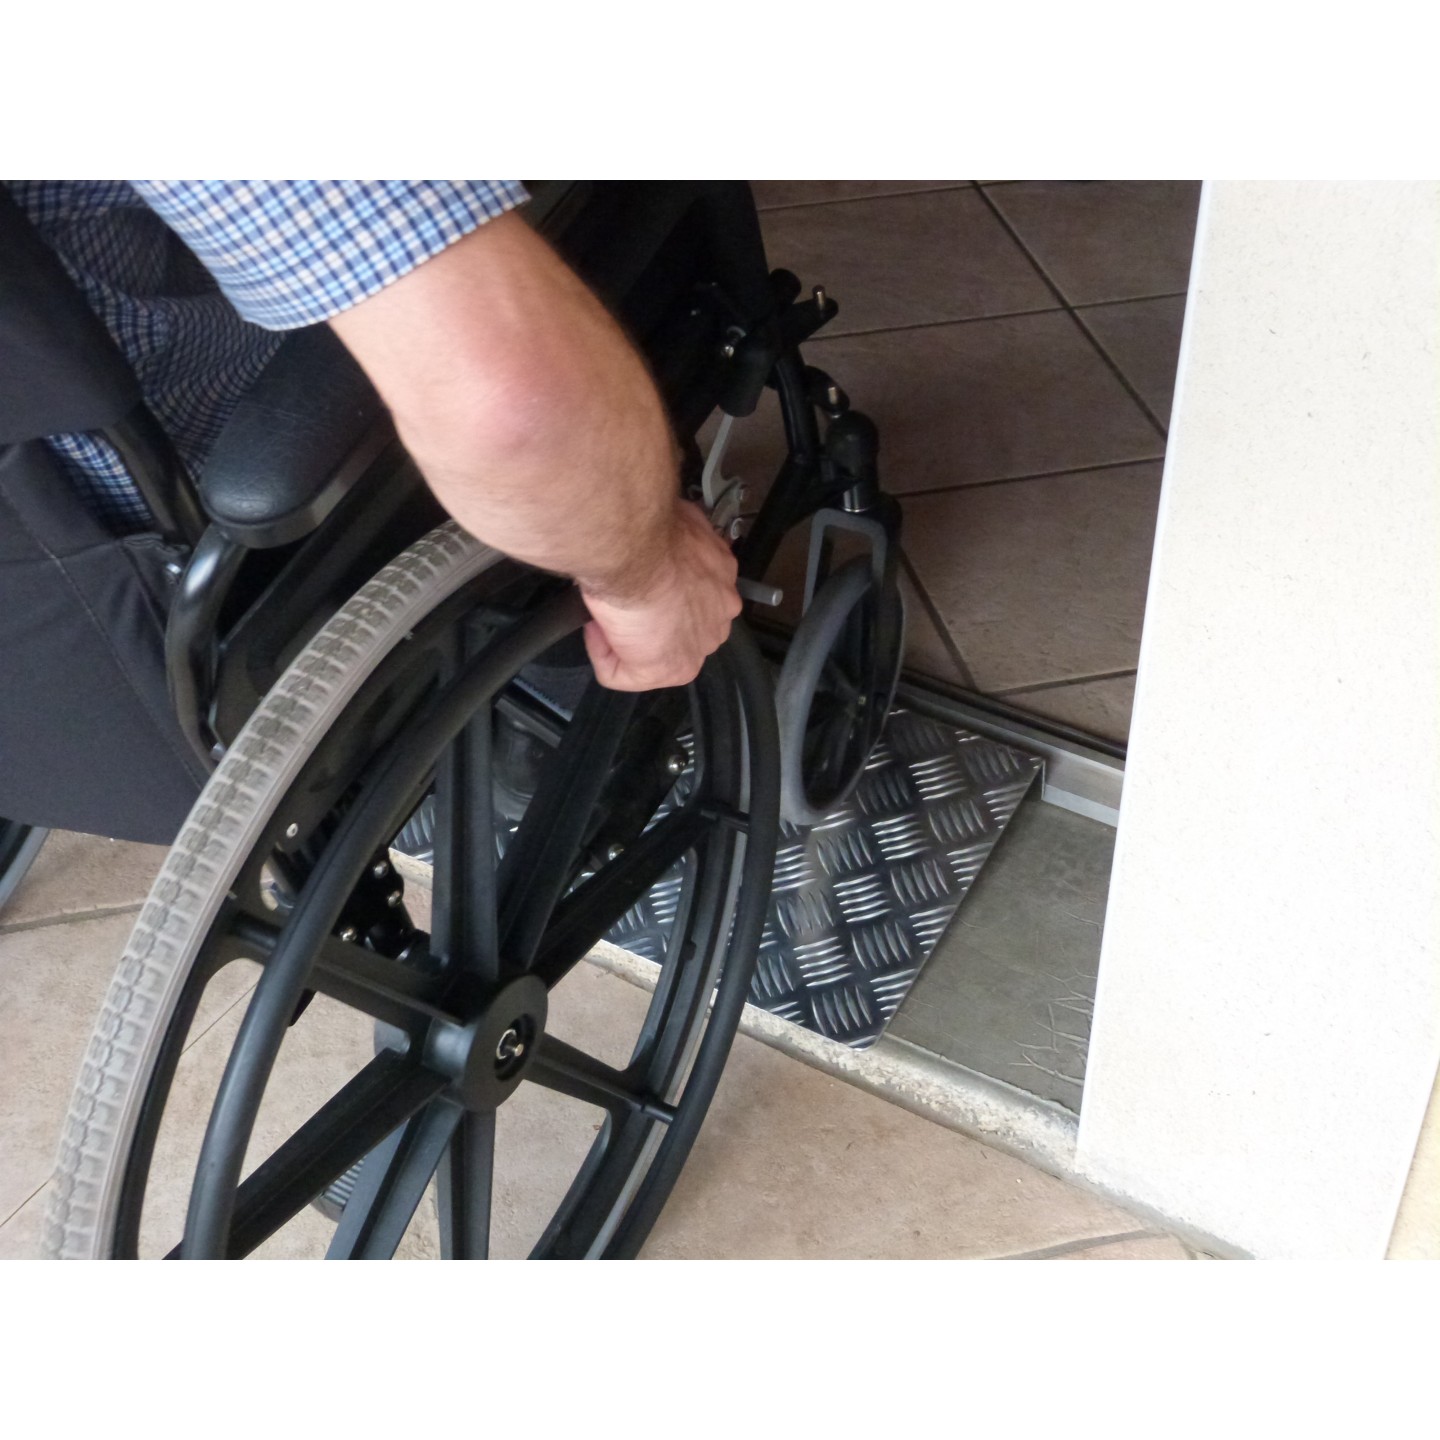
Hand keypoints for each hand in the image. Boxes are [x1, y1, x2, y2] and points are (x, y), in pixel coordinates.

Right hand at [581, 500, 741, 690]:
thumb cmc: (649, 530)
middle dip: (650, 619)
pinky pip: (623, 674)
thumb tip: (655, 531)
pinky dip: (603, 655)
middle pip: (680, 627)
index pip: (697, 593)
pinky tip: (596, 630)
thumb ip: (673, 534)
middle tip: (622, 603)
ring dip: (627, 639)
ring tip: (606, 616)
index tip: (639, 581)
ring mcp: (699, 643)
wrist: (637, 548)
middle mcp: (719, 611)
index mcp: (721, 573)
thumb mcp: (673, 519)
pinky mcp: (669, 669)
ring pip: (656, 654)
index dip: (662, 590)